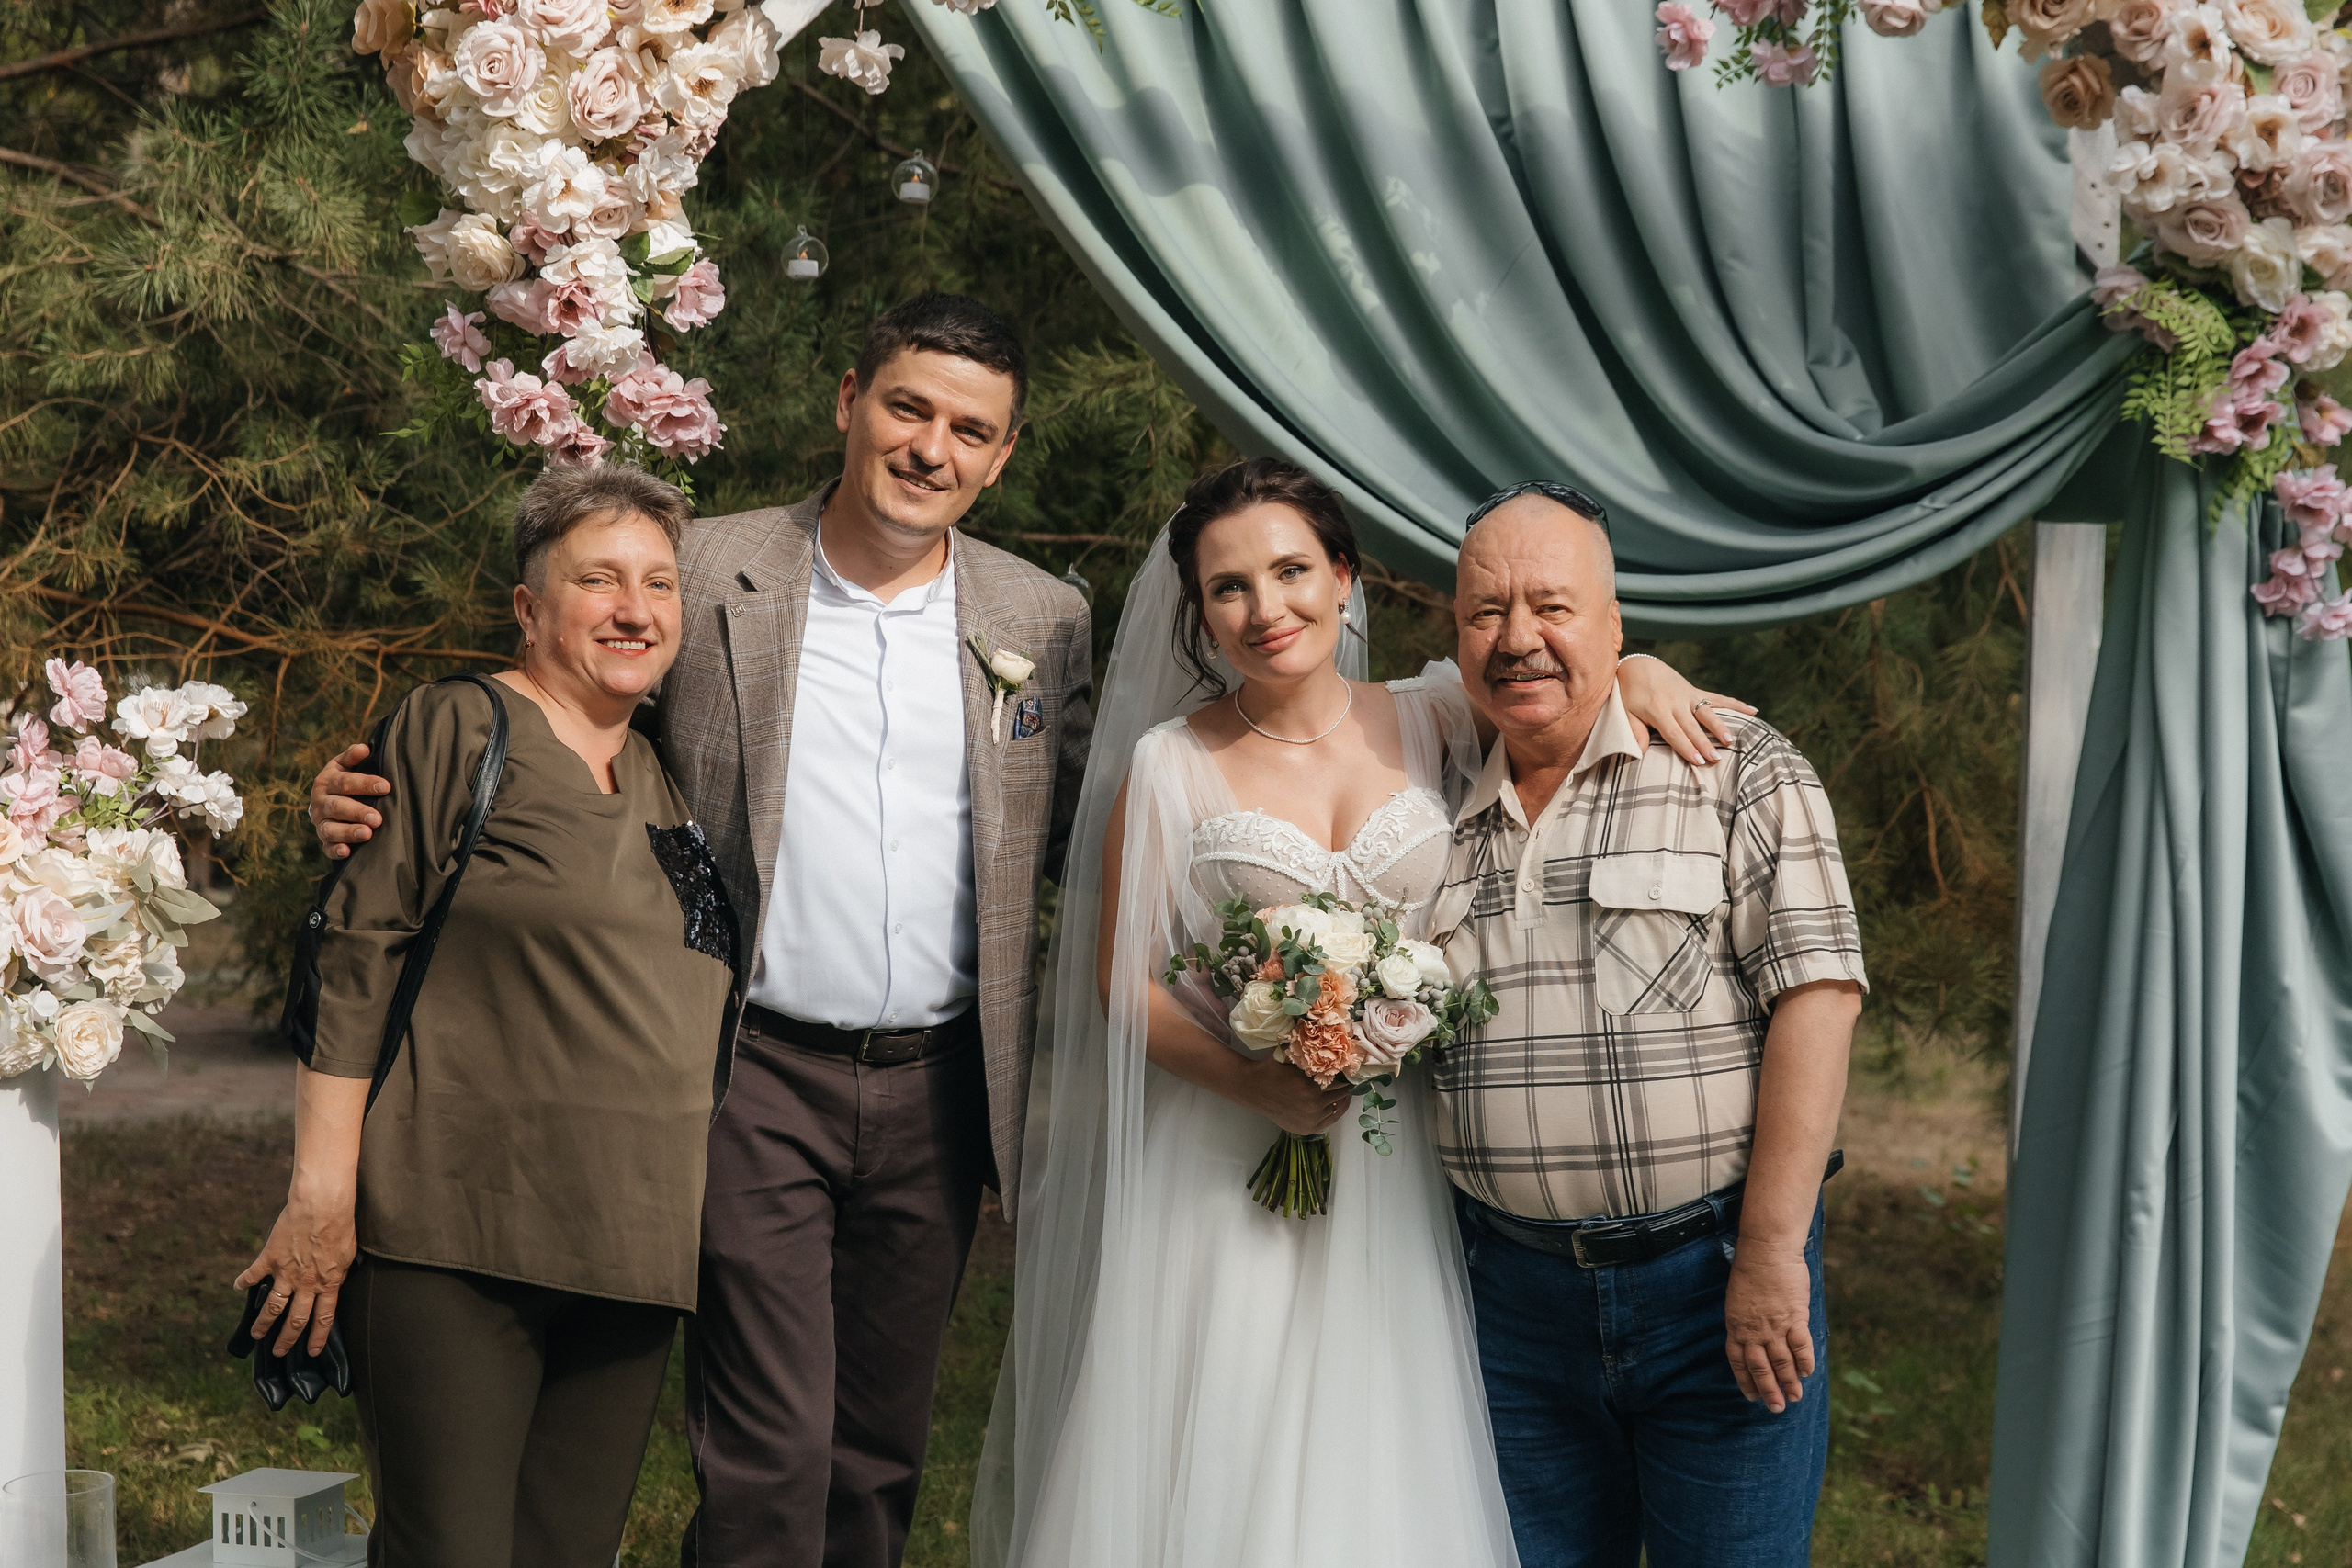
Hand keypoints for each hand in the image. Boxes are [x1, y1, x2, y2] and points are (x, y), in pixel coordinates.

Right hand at [234, 1185, 357, 1357]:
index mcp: (328, 1283)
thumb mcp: (349, 1254)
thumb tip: (335, 1282)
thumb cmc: (341, 1225)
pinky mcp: (271, 1258)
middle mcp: (306, 1283)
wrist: (322, 1206)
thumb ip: (339, 1272)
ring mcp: (286, 1272)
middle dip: (286, 1339)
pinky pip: (254, 1274)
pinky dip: (244, 1281)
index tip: (311, 1351)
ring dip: (263, 1323)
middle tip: (278, 1352)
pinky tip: (237, 1287)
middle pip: (296, 1319)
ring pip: (272, 1306)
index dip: (317, 1336)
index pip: (323, 1317)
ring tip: (255, 1334)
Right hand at [308, 743, 390, 858]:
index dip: (365, 783)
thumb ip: (352, 757)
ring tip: (367, 834)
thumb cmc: (343, 780)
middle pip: (337, 807)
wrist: (325, 800)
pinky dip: (335, 850)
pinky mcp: (324, 840)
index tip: (386, 787)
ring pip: (331, 829)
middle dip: (357, 812)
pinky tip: (347, 851)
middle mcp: (320, 802)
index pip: (345, 782)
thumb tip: (364, 748)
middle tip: (377, 818)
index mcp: (326, 781)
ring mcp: (321, 823)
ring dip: (348, 832)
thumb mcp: (344, 765)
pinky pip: (327, 848)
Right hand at [1239, 1056, 1351, 1135]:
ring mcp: (1310, 1120)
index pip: (1338, 1081)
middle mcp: (1313, 1106)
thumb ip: (1307, 1049)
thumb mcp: (1290, 1054)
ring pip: (1335, 1109)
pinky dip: (1335, 1113)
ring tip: (1346, 1093)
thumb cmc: (1271, 1069)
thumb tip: (1327, 1038)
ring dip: (1341, 1100)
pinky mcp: (1306, 1128)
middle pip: (1339, 1095)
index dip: (1344, 1075)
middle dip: (1345, 1087)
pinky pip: (1328, 1121)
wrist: (1252, 1089)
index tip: (1349, 1071)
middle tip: (1351, 1081)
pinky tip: (1338, 1105)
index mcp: (1310, 1088)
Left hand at [1615, 655, 1755, 765]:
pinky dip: (1736, 704)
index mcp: (1657, 710)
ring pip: (1707, 712)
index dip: (1686, 747)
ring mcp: (1688, 695)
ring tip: (1731, 740)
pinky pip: (1718, 698)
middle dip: (1705, 742)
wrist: (1639, 666)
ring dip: (1720, 726)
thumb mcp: (1625, 713)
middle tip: (1717, 758)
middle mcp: (1675, 702)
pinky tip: (1753, 711)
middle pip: (1693, 726)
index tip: (1698, 761)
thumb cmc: (1630, 695)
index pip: (1674, 733)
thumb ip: (1634, 732)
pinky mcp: (1696, 691)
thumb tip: (1640, 753)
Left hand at [1723, 1240, 1814, 1412]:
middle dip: (1768, 1390)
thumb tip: (1754, 1337)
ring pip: (1781, 1362)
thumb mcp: (1739, 1299)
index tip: (1751, 1396)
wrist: (1766, 1250)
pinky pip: (1801, 1346)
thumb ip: (1746, 1320)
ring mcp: (1774, 1326)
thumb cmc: (1752, 1269)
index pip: (1738, 1361)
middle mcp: (1753, 1330)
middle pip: (1760, 1368)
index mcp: (1736, 1325)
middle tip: (1776, 1408)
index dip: (1745, 1380)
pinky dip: (1804, 1361)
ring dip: (1789, 1382)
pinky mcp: (1795, 1317)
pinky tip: (1808, 1372)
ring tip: (1795, 1397)